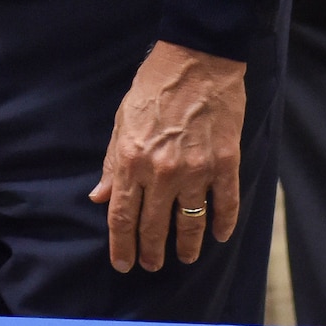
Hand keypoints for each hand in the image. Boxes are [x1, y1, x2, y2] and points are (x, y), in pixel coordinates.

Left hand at [90, 41, 247, 272]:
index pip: (122, 215)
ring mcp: (196, 170)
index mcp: (131, 160)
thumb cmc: (153, 87)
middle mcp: (162, 172)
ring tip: (184, 258)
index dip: (121, 245)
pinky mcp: (225, 164)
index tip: (122, 263)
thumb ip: (112, 164)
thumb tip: (100, 197)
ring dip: (186, 246)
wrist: (196, 61)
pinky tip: (217, 236)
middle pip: (154, 225)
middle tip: (150, 265)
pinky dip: (222, 225)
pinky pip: (225, 205)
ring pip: (190, 223)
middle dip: (150, 251)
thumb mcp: (122, 122)